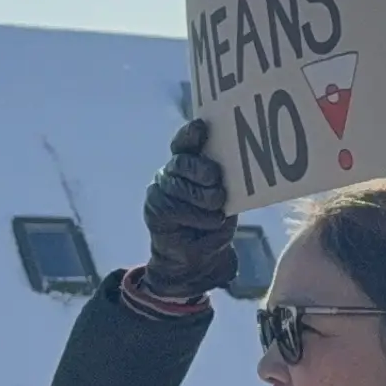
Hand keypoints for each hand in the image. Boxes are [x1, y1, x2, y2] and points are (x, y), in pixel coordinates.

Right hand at [139, 119, 239, 298]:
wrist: (197, 259)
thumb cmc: (214, 222)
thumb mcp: (224, 199)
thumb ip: (221, 182)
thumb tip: (229, 168)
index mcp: (188, 164)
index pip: (184, 143)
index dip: (190, 134)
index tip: (202, 126)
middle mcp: (171, 173)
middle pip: (183, 162)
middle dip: (202, 169)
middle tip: (215, 179)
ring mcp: (160, 190)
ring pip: (182, 186)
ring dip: (205, 199)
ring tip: (218, 208)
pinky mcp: (155, 210)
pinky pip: (178, 208)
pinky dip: (200, 217)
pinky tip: (211, 222)